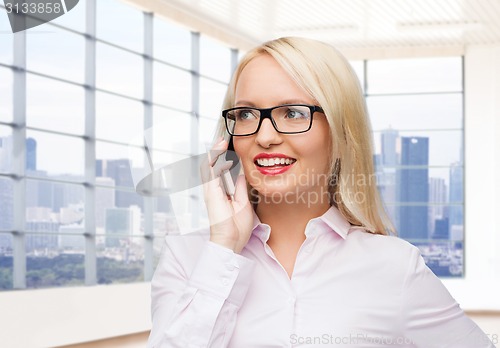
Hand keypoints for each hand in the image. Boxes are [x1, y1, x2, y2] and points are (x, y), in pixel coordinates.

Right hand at [200, 137, 253, 252]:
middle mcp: (214, 190)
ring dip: (214, 152)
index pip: (221, 172)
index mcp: (222, 194)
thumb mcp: (243, 203)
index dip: (224, 159)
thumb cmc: (236, 227)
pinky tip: (219, 149)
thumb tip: (242, 174)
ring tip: (221, 140)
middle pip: (213, 166)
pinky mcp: (210, 191)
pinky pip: (209, 171)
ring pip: (208, 166)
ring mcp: (210, 190)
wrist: (230, 241)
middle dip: (217, 152)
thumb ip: (241, 188)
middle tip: (224, 139)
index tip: (231, 148)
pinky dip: (214, 159)